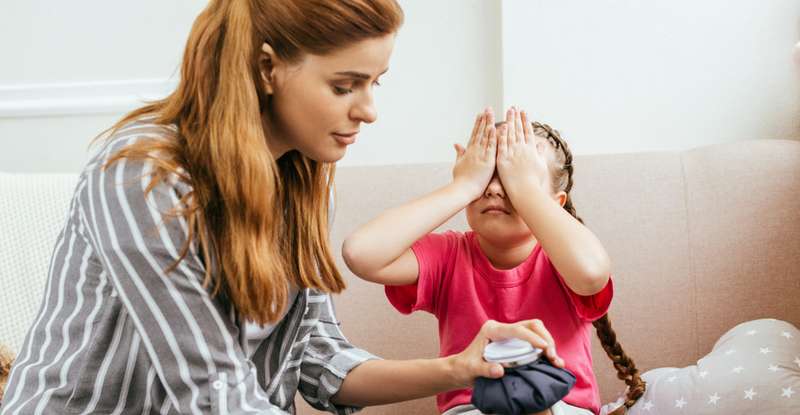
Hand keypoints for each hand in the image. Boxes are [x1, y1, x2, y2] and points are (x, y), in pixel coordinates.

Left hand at [449, 319, 564, 387]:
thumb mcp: (472, 370)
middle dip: (545, 339)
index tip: (545, 348)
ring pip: (536, 331)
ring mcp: (510, 334)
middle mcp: (503, 328)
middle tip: (552, 357)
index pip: (517, 329)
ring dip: (548, 343)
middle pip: (531, 325)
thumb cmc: (465, 367)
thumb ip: (485, 370)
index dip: (532, 338)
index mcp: (492, 329)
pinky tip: (552, 360)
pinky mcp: (515, 342)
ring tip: (555, 361)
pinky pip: (534, 340)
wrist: (462, 369)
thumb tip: (500, 370)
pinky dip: (545, 349)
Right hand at [452, 108, 496, 200]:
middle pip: (480, 132)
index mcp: (469, 151)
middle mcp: (474, 150)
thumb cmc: (460, 180)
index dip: (477, 124)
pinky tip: (496, 127)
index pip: (474, 134)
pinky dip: (493, 137)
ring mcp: (480, 154)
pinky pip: (492, 146)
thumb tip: (456, 144)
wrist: (463, 190)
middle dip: (484, 120)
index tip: (480, 115)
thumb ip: (459, 153)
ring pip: (486, 136)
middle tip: (488, 108)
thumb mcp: (457, 164)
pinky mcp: (487, 160)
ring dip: (489, 123)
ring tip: (492, 113)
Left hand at [496, 107, 549, 196]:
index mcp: (531, 149)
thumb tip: (542, 145)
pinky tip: (500, 125)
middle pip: (518, 130)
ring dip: (509, 121)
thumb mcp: (541, 165)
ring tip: (507, 112)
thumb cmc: (535, 181)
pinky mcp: (503, 159)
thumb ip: (540, 153)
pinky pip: (501, 144)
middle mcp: (523, 148)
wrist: (526, 191)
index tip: (523, 112)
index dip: (525, 121)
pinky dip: (501, 134)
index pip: (528, 132)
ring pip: (510, 134)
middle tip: (513, 107)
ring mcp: (513, 153)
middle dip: (516, 117)